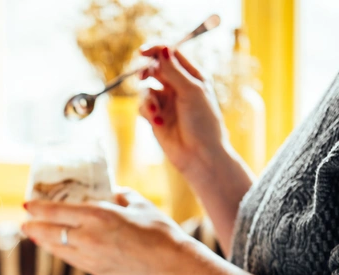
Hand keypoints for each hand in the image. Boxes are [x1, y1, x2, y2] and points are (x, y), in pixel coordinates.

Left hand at [21, 190, 187, 274]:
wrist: (172, 265)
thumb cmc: (159, 231)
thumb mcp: (137, 203)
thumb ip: (118, 195)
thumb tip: (108, 191)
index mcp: (97, 215)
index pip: (56, 210)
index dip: (38, 208)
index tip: (26, 204)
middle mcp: (88, 237)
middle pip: (50, 232)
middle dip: (33, 226)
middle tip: (24, 222)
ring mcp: (90, 257)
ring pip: (57, 249)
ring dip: (43, 241)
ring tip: (35, 235)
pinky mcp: (96, 271)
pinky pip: (71, 260)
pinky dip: (60, 252)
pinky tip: (58, 248)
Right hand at [138, 45, 227, 179]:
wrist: (199, 154)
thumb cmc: (203, 122)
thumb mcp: (191, 91)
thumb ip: (174, 70)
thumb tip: (162, 49)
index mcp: (192, 76)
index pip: (171, 54)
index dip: (157, 50)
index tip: (143, 51)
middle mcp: (178, 86)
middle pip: (155, 69)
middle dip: (147, 72)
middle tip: (142, 76)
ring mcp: (166, 102)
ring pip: (146, 89)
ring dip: (148, 99)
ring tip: (156, 112)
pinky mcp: (156, 117)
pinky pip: (142, 106)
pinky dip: (147, 112)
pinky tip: (157, 122)